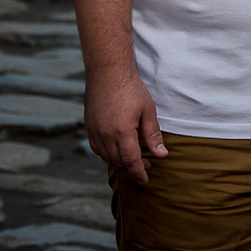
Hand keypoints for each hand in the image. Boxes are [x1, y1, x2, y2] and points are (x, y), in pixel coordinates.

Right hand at [84, 67, 167, 182]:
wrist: (108, 71)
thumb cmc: (131, 88)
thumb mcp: (147, 110)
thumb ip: (153, 135)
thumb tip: (161, 155)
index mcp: (122, 132)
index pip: (131, 162)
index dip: (139, 173)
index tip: (146, 180)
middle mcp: (106, 136)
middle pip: (119, 162)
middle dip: (132, 167)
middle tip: (145, 164)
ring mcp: (95, 132)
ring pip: (107, 158)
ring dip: (119, 161)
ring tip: (132, 156)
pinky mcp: (89, 127)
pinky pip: (97, 149)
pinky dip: (107, 153)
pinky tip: (117, 148)